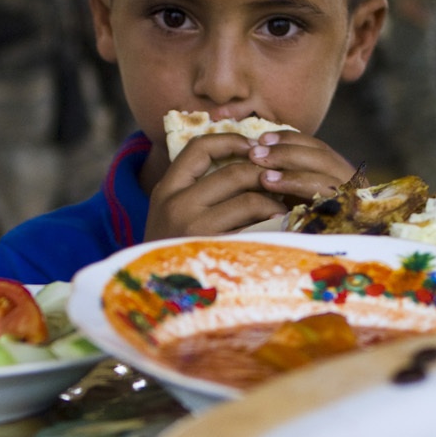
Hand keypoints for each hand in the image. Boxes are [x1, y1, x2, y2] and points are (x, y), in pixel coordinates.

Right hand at [144, 130, 350, 240]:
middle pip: (233, 172)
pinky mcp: (217, 251)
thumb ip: (190, 188)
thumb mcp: (167, 215)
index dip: (230, 140)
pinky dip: (273, 223)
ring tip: (281, 207)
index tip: (251, 146)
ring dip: (273, 200)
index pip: (199, 148)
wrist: (154, 296)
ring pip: (249, 199)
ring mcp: (197, 230)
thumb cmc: (169, 251)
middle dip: (263, 173)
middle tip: (279, 179)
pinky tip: (279, 227)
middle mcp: (177, 206)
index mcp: (165, 191)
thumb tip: (238, 158)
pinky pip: (255, 229)